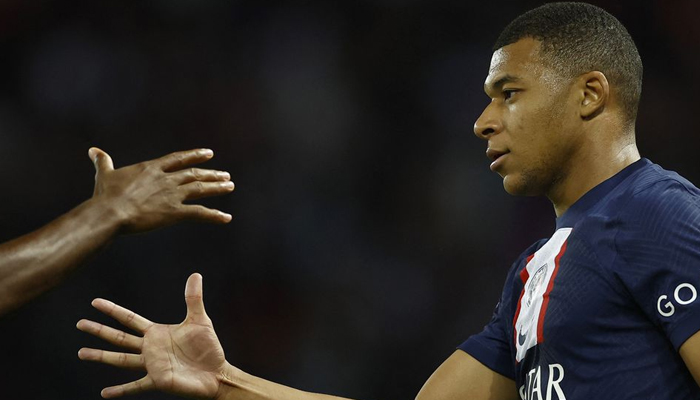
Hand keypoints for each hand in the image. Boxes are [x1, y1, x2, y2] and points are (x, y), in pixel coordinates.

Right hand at [77, 273, 227, 398]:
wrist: (217, 372)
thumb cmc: (208, 347)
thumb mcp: (200, 319)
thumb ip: (194, 299)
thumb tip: (195, 274)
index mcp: (157, 333)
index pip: (129, 319)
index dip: (113, 310)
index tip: (95, 303)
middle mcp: (150, 348)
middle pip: (119, 337)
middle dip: (99, 330)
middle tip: (80, 323)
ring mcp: (152, 365)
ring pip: (121, 360)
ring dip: (101, 356)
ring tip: (82, 353)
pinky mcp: (158, 380)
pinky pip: (135, 386)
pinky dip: (121, 391)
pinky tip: (104, 393)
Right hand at [88, 147, 234, 232]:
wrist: (110, 212)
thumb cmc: (105, 195)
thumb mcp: (105, 174)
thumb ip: (103, 161)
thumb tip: (93, 150)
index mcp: (151, 168)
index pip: (178, 159)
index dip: (194, 155)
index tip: (209, 153)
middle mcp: (166, 178)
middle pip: (194, 174)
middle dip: (211, 174)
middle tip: (226, 175)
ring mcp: (172, 194)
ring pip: (201, 189)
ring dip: (217, 188)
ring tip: (230, 186)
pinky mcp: (175, 212)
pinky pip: (200, 213)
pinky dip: (215, 216)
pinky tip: (226, 218)